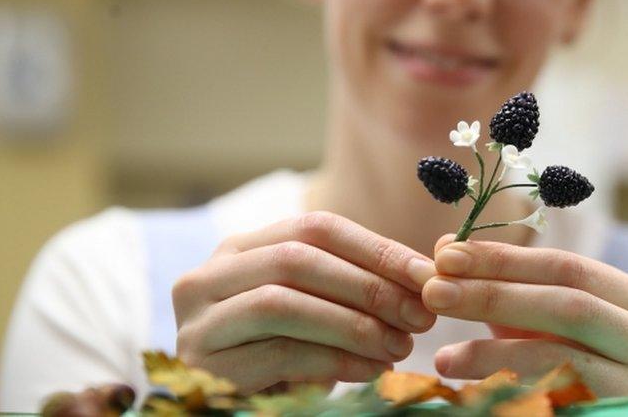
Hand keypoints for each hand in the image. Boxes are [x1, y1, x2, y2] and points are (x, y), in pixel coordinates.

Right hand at [172, 212, 438, 393]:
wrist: (237, 411)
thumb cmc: (283, 355)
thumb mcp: (315, 310)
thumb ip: (353, 285)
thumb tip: (427, 277)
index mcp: (241, 248)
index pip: (315, 228)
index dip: (377, 248)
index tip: (428, 275)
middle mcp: (208, 275)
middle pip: (298, 260)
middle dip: (369, 286)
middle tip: (420, 315)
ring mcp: (199, 320)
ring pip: (283, 304)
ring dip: (354, 325)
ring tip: (400, 346)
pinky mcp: (203, 365)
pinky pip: (279, 354)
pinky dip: (335, 361)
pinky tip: (372, 370)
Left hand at [422, 234, 627, 396]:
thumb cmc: (574, 368)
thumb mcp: (546, 324)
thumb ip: (506, 287)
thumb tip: (445, 247)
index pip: (568, 267)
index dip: (506, 258)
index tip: (447, 253)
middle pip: (567, 305)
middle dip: (494, 294)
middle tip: (434, 291)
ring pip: (563, 357)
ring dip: (494, 352)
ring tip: (444, 357)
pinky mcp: (620, 415)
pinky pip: (559, 398)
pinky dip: (511, 390)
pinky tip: (473, 390)